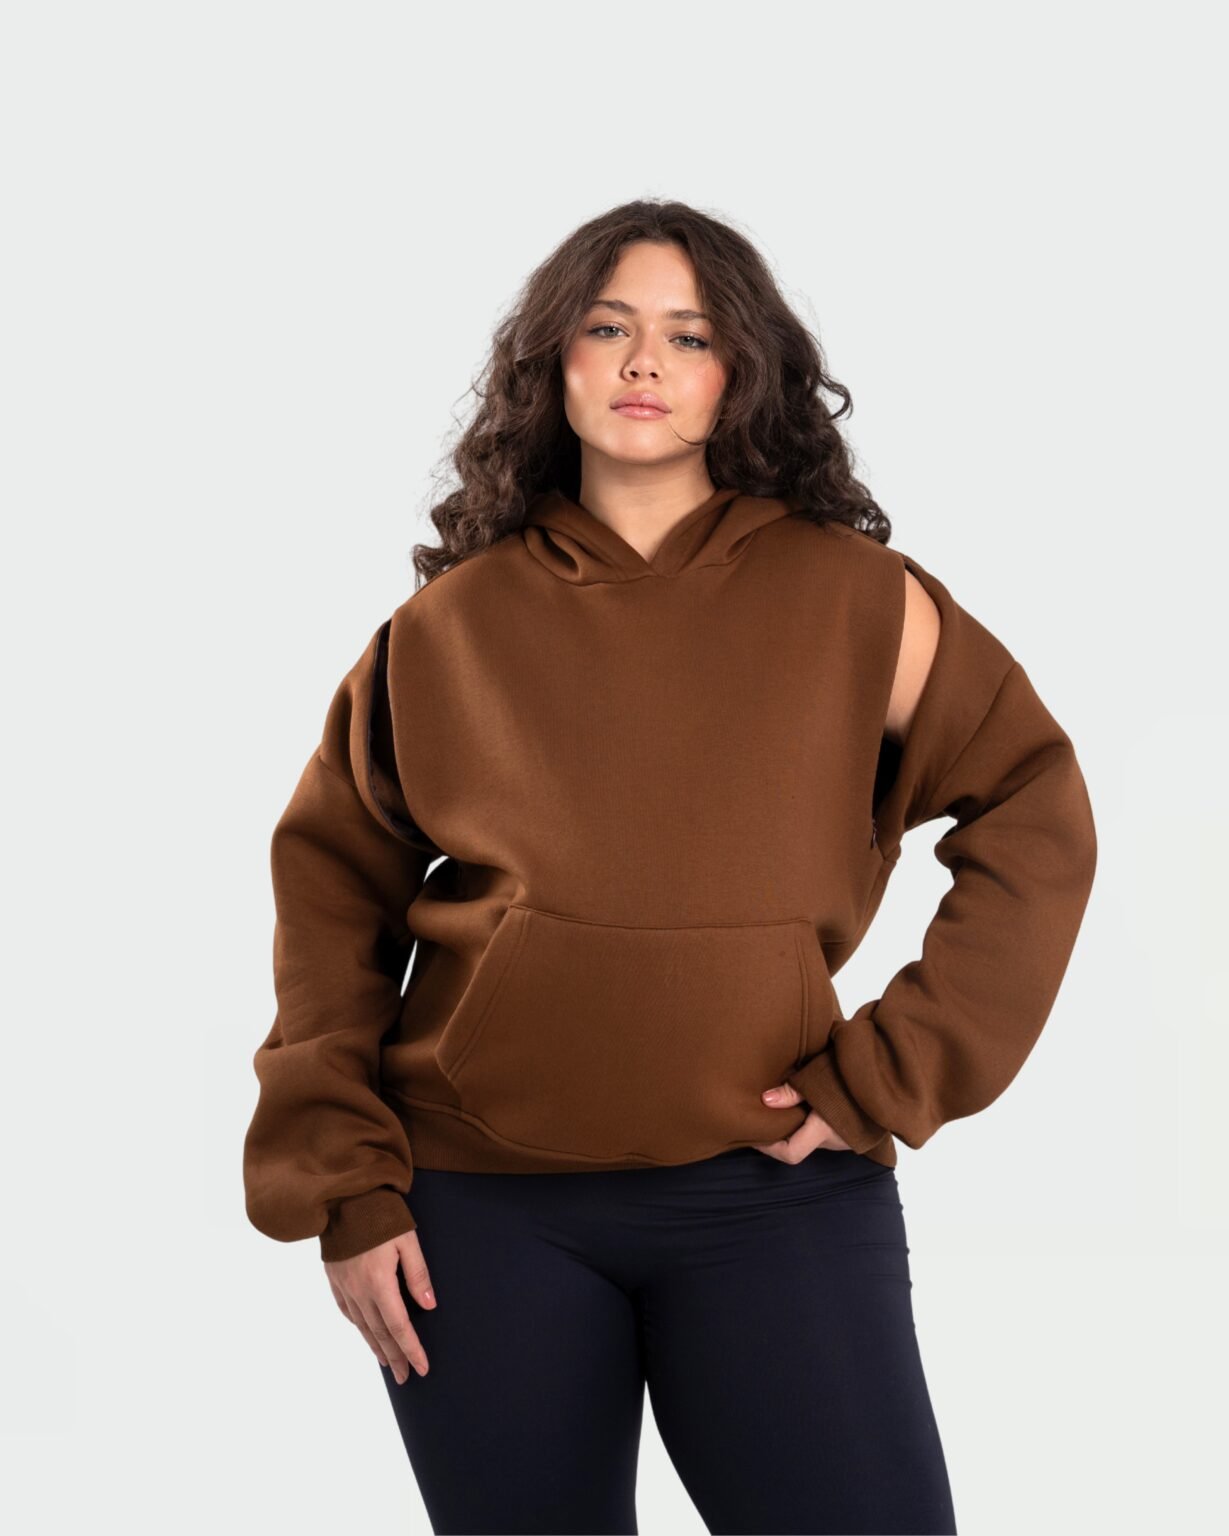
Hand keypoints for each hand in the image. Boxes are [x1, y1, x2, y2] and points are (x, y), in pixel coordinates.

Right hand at [324, 1228, 437, 1384]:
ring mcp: (344, 1286)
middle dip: (395, 1357)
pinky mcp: (335, 1279)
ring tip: (389, 1364)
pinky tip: (366, 1333)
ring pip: (362, 1326)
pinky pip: (348, 1311)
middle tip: (407, 1377)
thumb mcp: (407, 1241)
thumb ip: (418, 1274)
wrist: (344, 1197)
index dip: (411, 1349)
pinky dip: (359, 1327)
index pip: (399, 1326)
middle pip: (380, 1333)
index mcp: (379, 1283)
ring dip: (376, 1347)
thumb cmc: (381, 1216)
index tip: (422, 1368)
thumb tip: (429, 1305)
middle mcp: (359, 1290)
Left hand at [753, 1080, 851, 1160]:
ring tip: (779, 1108)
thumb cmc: (855, 1074)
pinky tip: (802, 1105)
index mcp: (825, 1130)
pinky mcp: (851, 1131)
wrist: (893, 1076)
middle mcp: (834, 1141)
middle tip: (761, 1118)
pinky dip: (808, 1123)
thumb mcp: (821, 1076)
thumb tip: (764, 1100)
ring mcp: (844, 1138)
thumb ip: (793, 1091)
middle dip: (778, 1136)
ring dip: (794, 1127)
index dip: (768, 1148)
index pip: (791, 1153)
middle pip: (798, 1147)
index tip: (754, 1133)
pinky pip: (822, 1132)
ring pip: (809, 1138)